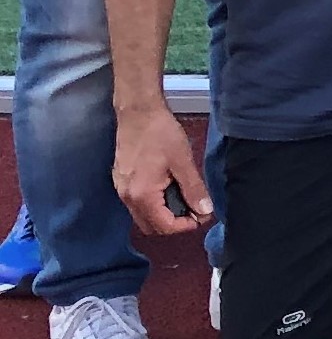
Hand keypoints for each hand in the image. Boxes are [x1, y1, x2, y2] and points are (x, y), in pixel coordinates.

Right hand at [115, 107, 212, 235]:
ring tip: (185, 200)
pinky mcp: (121, 181)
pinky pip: (137, 203)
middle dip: (174, 224)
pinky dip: (154, 204)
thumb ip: (194, 188)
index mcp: (141, 194)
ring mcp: (121, 189)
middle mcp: (126, 197)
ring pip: (142, 216)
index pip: (164, 226)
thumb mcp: (182, 161)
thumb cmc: (160, 133)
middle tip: (195, 211)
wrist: (138, 112)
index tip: (202, 216)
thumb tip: (205, 210)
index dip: (185, 226)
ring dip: (164, 215)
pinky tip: (170, 190)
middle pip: (150, 226)